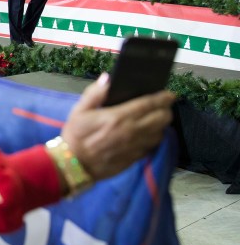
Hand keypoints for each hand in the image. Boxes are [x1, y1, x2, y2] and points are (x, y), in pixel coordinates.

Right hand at [61, 74, 175, 180]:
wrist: (74, 165)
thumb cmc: (75, 136)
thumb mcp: (78, 111)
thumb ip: (94, 93)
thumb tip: (107, 79)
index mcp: (118, 117)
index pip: (148, 104)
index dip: (163, 97)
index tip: (170, 93)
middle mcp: (131, 131)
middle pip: (161, 118)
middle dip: (166, 109)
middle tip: (164, 105)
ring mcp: (135, 146)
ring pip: (160, 133)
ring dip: (162, 124)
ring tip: (157, 118)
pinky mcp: (135, 158)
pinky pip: (152, 145)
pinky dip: (155, 137)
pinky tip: (149, 133)